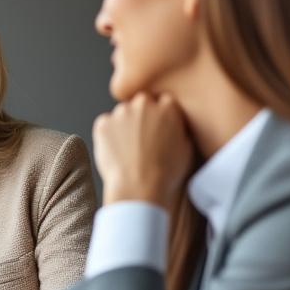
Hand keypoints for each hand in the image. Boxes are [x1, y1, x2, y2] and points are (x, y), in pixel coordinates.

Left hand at [93, 92, 193, 206]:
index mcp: (168, 107)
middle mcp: (144, 104)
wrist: (139, 187)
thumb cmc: (165, 173)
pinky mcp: (103, 124)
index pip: (164, 102)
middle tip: (142, 138)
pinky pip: (105, 125)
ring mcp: (121, 113)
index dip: (161, 117)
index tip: (158, 129)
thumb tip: (174, 126)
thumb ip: (180, 129)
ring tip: (129, 149)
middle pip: (142, 103)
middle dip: (142, 115)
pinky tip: (116, 152)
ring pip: (122, 113)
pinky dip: (108, 134)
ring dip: (124, 124)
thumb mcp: (187, 148)